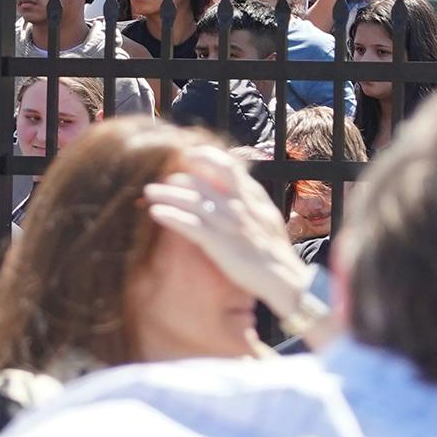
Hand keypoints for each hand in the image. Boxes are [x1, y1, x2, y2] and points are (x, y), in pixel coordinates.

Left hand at [143, 149, 310, 320]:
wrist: (287, 281)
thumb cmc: (275, 252)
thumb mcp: (268, 217)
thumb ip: (251, 200)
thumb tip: (234, 186)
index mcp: (254, 198)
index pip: (228, 167)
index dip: (206, 157)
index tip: (189, 155)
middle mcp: (240, 206)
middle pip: (203, 183)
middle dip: (178, 179)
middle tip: (163, 180)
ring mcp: (229, 224)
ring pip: (192, 201)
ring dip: (167, 194)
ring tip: (149, 191)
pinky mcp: (220, 244)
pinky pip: (190, 225)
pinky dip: (171, 216)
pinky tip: (156, 212)